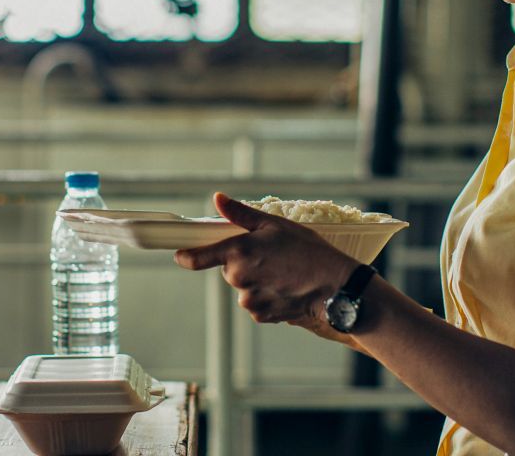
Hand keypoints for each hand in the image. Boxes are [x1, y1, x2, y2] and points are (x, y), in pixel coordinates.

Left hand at [174, 193, 358, 325]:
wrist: (334, 286)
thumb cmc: (308, 250)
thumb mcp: (274, 224)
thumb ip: (241, 214)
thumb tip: (217, 199)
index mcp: (237, 252)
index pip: (196, 258)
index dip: (185, 256)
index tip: (180, 254)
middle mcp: (238, 278)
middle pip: (228, 269)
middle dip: (243, 263)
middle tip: (269, 256)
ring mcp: (248, 299)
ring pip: (243, 287)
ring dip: (256, 280)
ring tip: (282, 273)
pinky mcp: (260, 315)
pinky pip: (255, 303)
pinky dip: (266, 296)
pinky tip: (285, 288)